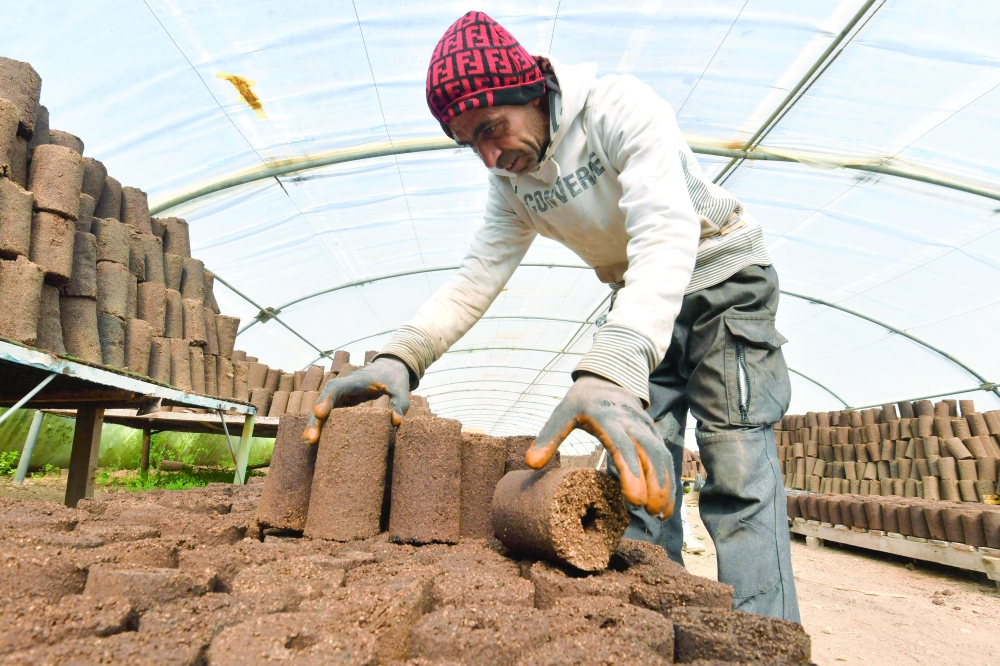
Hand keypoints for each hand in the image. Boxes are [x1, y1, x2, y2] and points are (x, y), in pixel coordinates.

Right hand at [302, 356, 411, 443]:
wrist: (389, 369)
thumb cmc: (393, 379)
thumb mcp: (401, 391)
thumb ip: (399, 405)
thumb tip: (396, 423)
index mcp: (355, 381)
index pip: (337, 388)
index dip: (327, 400)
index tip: (319, 414)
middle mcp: (342, 387)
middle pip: (324, 401)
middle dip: (315, 419)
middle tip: (310, 439)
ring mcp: (339, 395)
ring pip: (322, 408)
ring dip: (314, 424)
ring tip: (309, 443)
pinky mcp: (340, 403)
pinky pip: (327, 414)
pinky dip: (321, 425)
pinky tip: (314, 441)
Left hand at [526, 373, 672, 517]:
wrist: (608, 378)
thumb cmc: (581, 401)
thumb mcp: (561, 413)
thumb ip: (548, 438)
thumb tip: (531, 465)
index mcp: (608, 417)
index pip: (622, 445)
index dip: (630, 471)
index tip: (634, 499)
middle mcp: (632, 422)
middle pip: (648, 453)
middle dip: (653, 483)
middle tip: (650, 511)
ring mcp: (646, 427)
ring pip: (661, 456)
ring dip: (664, 485)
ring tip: (660, 514)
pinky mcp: (653, 433)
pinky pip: (665, 457)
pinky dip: (669, 480)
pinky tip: (666, 504)